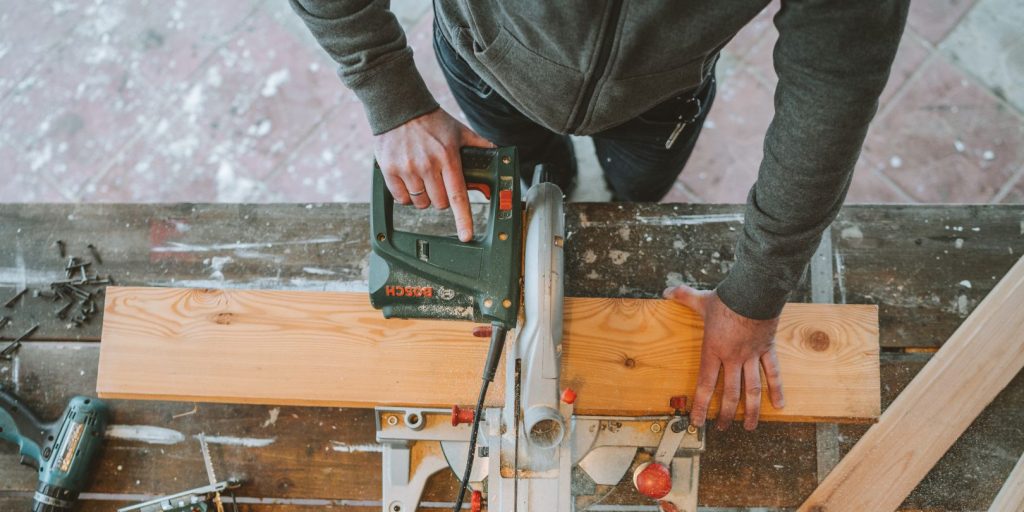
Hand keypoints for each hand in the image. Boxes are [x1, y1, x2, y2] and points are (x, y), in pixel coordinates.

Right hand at [374, 108, 494, 241]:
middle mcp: (427, 165)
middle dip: (442, 197)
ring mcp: (407, 169)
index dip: (463, 219)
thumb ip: (479, 143)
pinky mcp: (389, 171)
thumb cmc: (431, 120)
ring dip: (424, 197)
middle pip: (439, 203)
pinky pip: (401, 199)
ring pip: (420, 203)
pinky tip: (409, 180)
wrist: (399, 107)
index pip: (457, 195)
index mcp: (447, 158)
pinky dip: (406, 195)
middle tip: (438, 181)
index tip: (466, 235)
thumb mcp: (459, 130)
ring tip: (423, 178)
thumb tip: (498, 152)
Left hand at [664, 284, 784, 430]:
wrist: (755, 291)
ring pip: (752, 389)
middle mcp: (732, 357)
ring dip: (752, 410)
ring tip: (750, 427)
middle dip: (726, 414)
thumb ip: (683, 297)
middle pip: (730, 393)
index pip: (705, 384)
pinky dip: (777, 389)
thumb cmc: (727, 298)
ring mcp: (752, 355)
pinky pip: (773, 373)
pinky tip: (780, 405)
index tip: (698, 422)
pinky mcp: (767, 349)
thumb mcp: (701, 299)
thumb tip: (666, 290)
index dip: (701, 405)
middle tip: (723, 428)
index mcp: (713, 350)